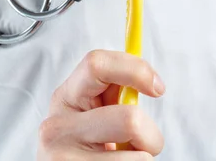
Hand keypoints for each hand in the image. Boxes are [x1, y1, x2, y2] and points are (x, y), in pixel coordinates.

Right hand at [37, 50, 164, 159]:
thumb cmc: (91, 147)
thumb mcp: (94, 115)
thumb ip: (113, 96)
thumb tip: (149, 77)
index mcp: (65, 97)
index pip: (96, 64)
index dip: (135, 70)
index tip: (158, 88)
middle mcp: (57, 125)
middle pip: (130, 120)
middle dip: (150, 134)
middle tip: (145, 145)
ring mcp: (63, 155)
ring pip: (139, 155)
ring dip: (144, 159)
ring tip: (123, 159)